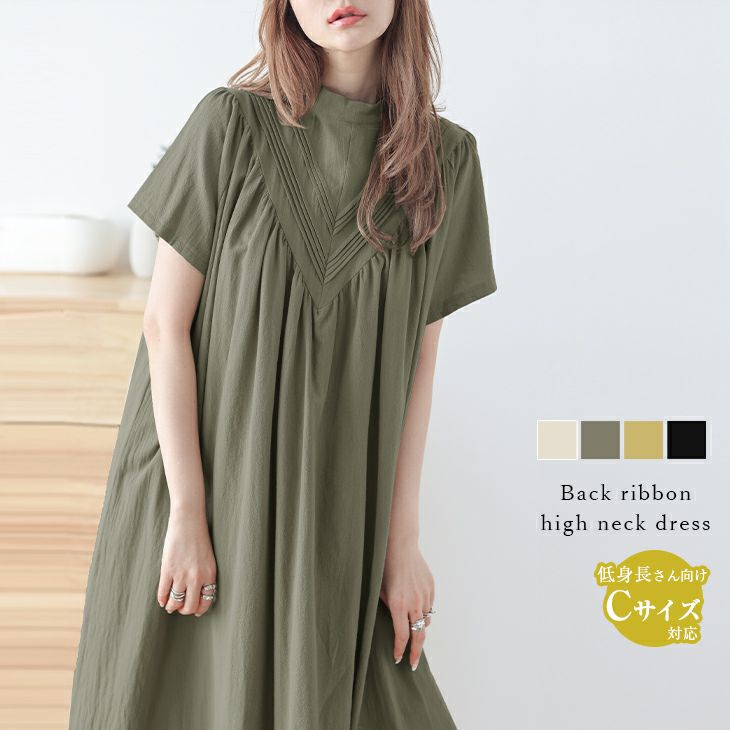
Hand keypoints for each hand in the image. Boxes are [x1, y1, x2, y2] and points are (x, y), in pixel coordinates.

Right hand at [157, 505, 216, 616]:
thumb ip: (205, 576)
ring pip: (175, 602)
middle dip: (185, 610)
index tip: (195, 611)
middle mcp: (197, 577)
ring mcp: (181, 574)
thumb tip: (198, 594)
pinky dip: (161, 599)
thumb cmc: (199, 538)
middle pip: (189, 607)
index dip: (199, 609)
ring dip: (172, 606)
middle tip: (181, 607)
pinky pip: (163, 592)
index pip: (206, 602)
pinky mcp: (167, 570)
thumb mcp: (208, 559)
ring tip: (171, 604)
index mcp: (210, 574)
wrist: (188, 521)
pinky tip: (162, 600)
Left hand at [379, 540, 434, 670]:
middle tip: (413, 664)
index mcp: (398, 605)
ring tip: (414, 635)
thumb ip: (388, 608)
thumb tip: (393, 623)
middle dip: (416, 652)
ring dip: (420, 630)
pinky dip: (424, 613)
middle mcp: (414, 603)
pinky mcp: (431, 588)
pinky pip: (429, 607)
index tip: (398, 659)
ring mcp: (425, 595)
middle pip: (418, 635)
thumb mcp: (380, 590)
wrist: (400, 546)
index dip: (400, 650)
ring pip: (426, 621)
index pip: (402, 636)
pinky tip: (417, 612)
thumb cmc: (384, 567)